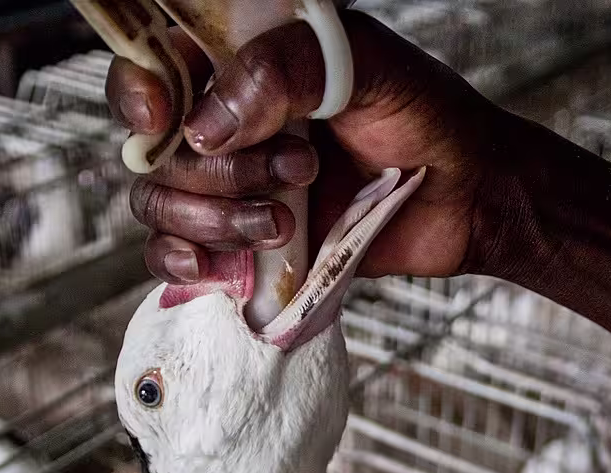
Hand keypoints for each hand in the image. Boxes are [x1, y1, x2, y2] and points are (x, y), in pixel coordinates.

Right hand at [106, 11, 511, 283]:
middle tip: (300, 170)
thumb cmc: (426, 119)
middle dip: (218, 171)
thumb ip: (284, 70)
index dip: (140, 92)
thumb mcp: (364, 66)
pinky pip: (179, 256)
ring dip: (213, 219)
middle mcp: (230, 124)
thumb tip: (205, 127)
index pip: (156, 66)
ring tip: (283, 223)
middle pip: (156, 149)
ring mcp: (235, 186)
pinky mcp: (247, 243)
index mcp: (247, 66)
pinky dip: (184, 264)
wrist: (470, 197)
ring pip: (162, 204)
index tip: (162, 118)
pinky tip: (218, 269)